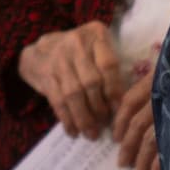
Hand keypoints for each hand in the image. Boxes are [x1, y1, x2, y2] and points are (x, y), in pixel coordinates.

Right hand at [16, 20, 123, 139]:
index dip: (115, 89)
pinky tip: (74, 131)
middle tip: (106, 125)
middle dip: (100, 108)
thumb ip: (112, 66)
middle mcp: (75, 44)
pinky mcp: (46, 76)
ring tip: (92, 134)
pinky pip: (57, 101)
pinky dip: (67, 119)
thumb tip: (126, 103)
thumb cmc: (81, 52)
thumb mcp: (98, 46)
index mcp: (95, 35)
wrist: (42, 50)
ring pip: (73, 94)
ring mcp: (58, 60)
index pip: (108, 64)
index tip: (120, 109)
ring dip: (84, 118)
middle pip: (90, 82)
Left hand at [111, 71, 160, 169]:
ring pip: (151, 139)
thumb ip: (156, 89)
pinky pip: (169, 150)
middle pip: (138, 124)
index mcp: (156, 82)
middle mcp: (164, 97)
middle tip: (122, 164)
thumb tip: (136, 110)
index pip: (130, 102)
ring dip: (142, 160)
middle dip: (129, 146)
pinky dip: (159, 165)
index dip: (121, 121)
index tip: (116, 139)